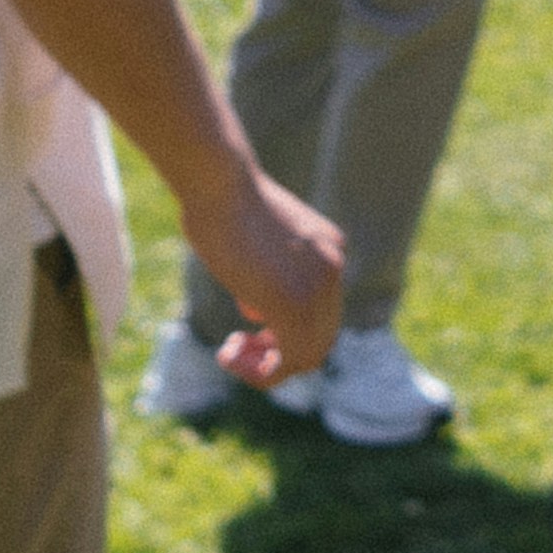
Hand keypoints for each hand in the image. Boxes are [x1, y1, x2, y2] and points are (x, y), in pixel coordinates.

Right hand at [174, 159, 350, 391]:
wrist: (219, 182)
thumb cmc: (221, 203)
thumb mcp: (255, 246)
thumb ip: (265, 279)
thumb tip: (258, 313)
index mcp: (328, 251)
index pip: (322, 313)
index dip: (286, 332)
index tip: (248, 332)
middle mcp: (333, 269)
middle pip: (320, 337)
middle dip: (278, 354)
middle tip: (237, 348)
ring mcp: (319, 287)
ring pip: (308, 354)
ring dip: (267, 367)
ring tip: (230, 355)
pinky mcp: (295, 303)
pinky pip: (291, 358)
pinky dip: (263, 371)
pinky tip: (229, 356)